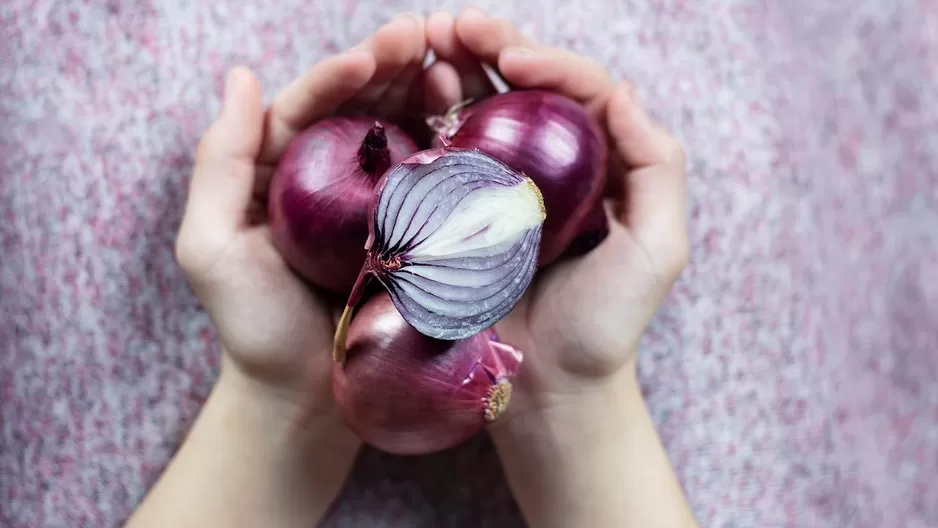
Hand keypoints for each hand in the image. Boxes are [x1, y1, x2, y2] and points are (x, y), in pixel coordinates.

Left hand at [175, 14, 434, 427]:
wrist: (306, 397)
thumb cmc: (253, 326)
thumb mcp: (211, 246)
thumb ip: (219, 162)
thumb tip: (243, 78)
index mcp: (280, 171)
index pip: (309, 105)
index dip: (339, 73)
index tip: (371, 55)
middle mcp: (332, 178)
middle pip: (362, 106)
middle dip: (392, 66)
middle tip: (426, 34)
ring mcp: (377, 204)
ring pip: (402, 132)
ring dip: (426, 91)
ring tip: (452, 63)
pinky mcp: (415, 233)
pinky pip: (432, 180)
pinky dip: (451, 145)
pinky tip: (471, 118)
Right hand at [427, 8, 687, 414]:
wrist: (548, 385)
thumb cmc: (607, 323)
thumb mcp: (659, 247)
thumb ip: (657, 165)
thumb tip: (619, 92)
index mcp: (596, 165)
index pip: (577, 90)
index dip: (548, 62)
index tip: (511, 59)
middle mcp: (546, 166)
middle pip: (522, 88)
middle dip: (491, 44)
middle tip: (455, 24)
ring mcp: (497, 188)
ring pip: (478, 110)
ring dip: (453, 67)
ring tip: (426, 41)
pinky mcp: (456, 215)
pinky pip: (441, 155)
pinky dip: (424, 118)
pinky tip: (409, 94)